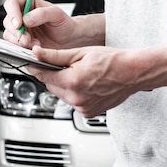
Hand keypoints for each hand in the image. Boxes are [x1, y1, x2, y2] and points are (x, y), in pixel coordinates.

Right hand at [2, 0, 86, 49]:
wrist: (69, 39)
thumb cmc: (64, 24)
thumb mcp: (57, 14)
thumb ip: (42, 14)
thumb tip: (26, 19)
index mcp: (28, 3)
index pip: (12, 4)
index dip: (12, 13)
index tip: (19, 24)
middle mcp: (21, 15)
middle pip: (8, 21)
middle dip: (16, 31)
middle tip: (27, 39)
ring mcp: (21, 29)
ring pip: (9, 34)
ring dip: (20, 41)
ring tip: (35, 44)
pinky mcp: (22, 42)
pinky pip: (15, 45)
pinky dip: (23, 48)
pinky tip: (35, 48)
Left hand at [26, 45, 140, 117]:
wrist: (133, 73)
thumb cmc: (113, 61)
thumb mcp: (81, 52)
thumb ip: (55, 56)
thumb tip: (36, 54)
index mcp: (72, 81)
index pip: (43, 76)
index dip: (37, 68)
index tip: (32, 64)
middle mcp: (76, 98)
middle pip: (52, 87)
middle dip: (54, 76)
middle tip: (67, 66)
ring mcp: (83, 108)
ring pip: (62, 96)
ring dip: (66, 86)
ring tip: (82, 75)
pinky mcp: (88, 113)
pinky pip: (74, 103)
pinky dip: (76, 95)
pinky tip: (88, 85)